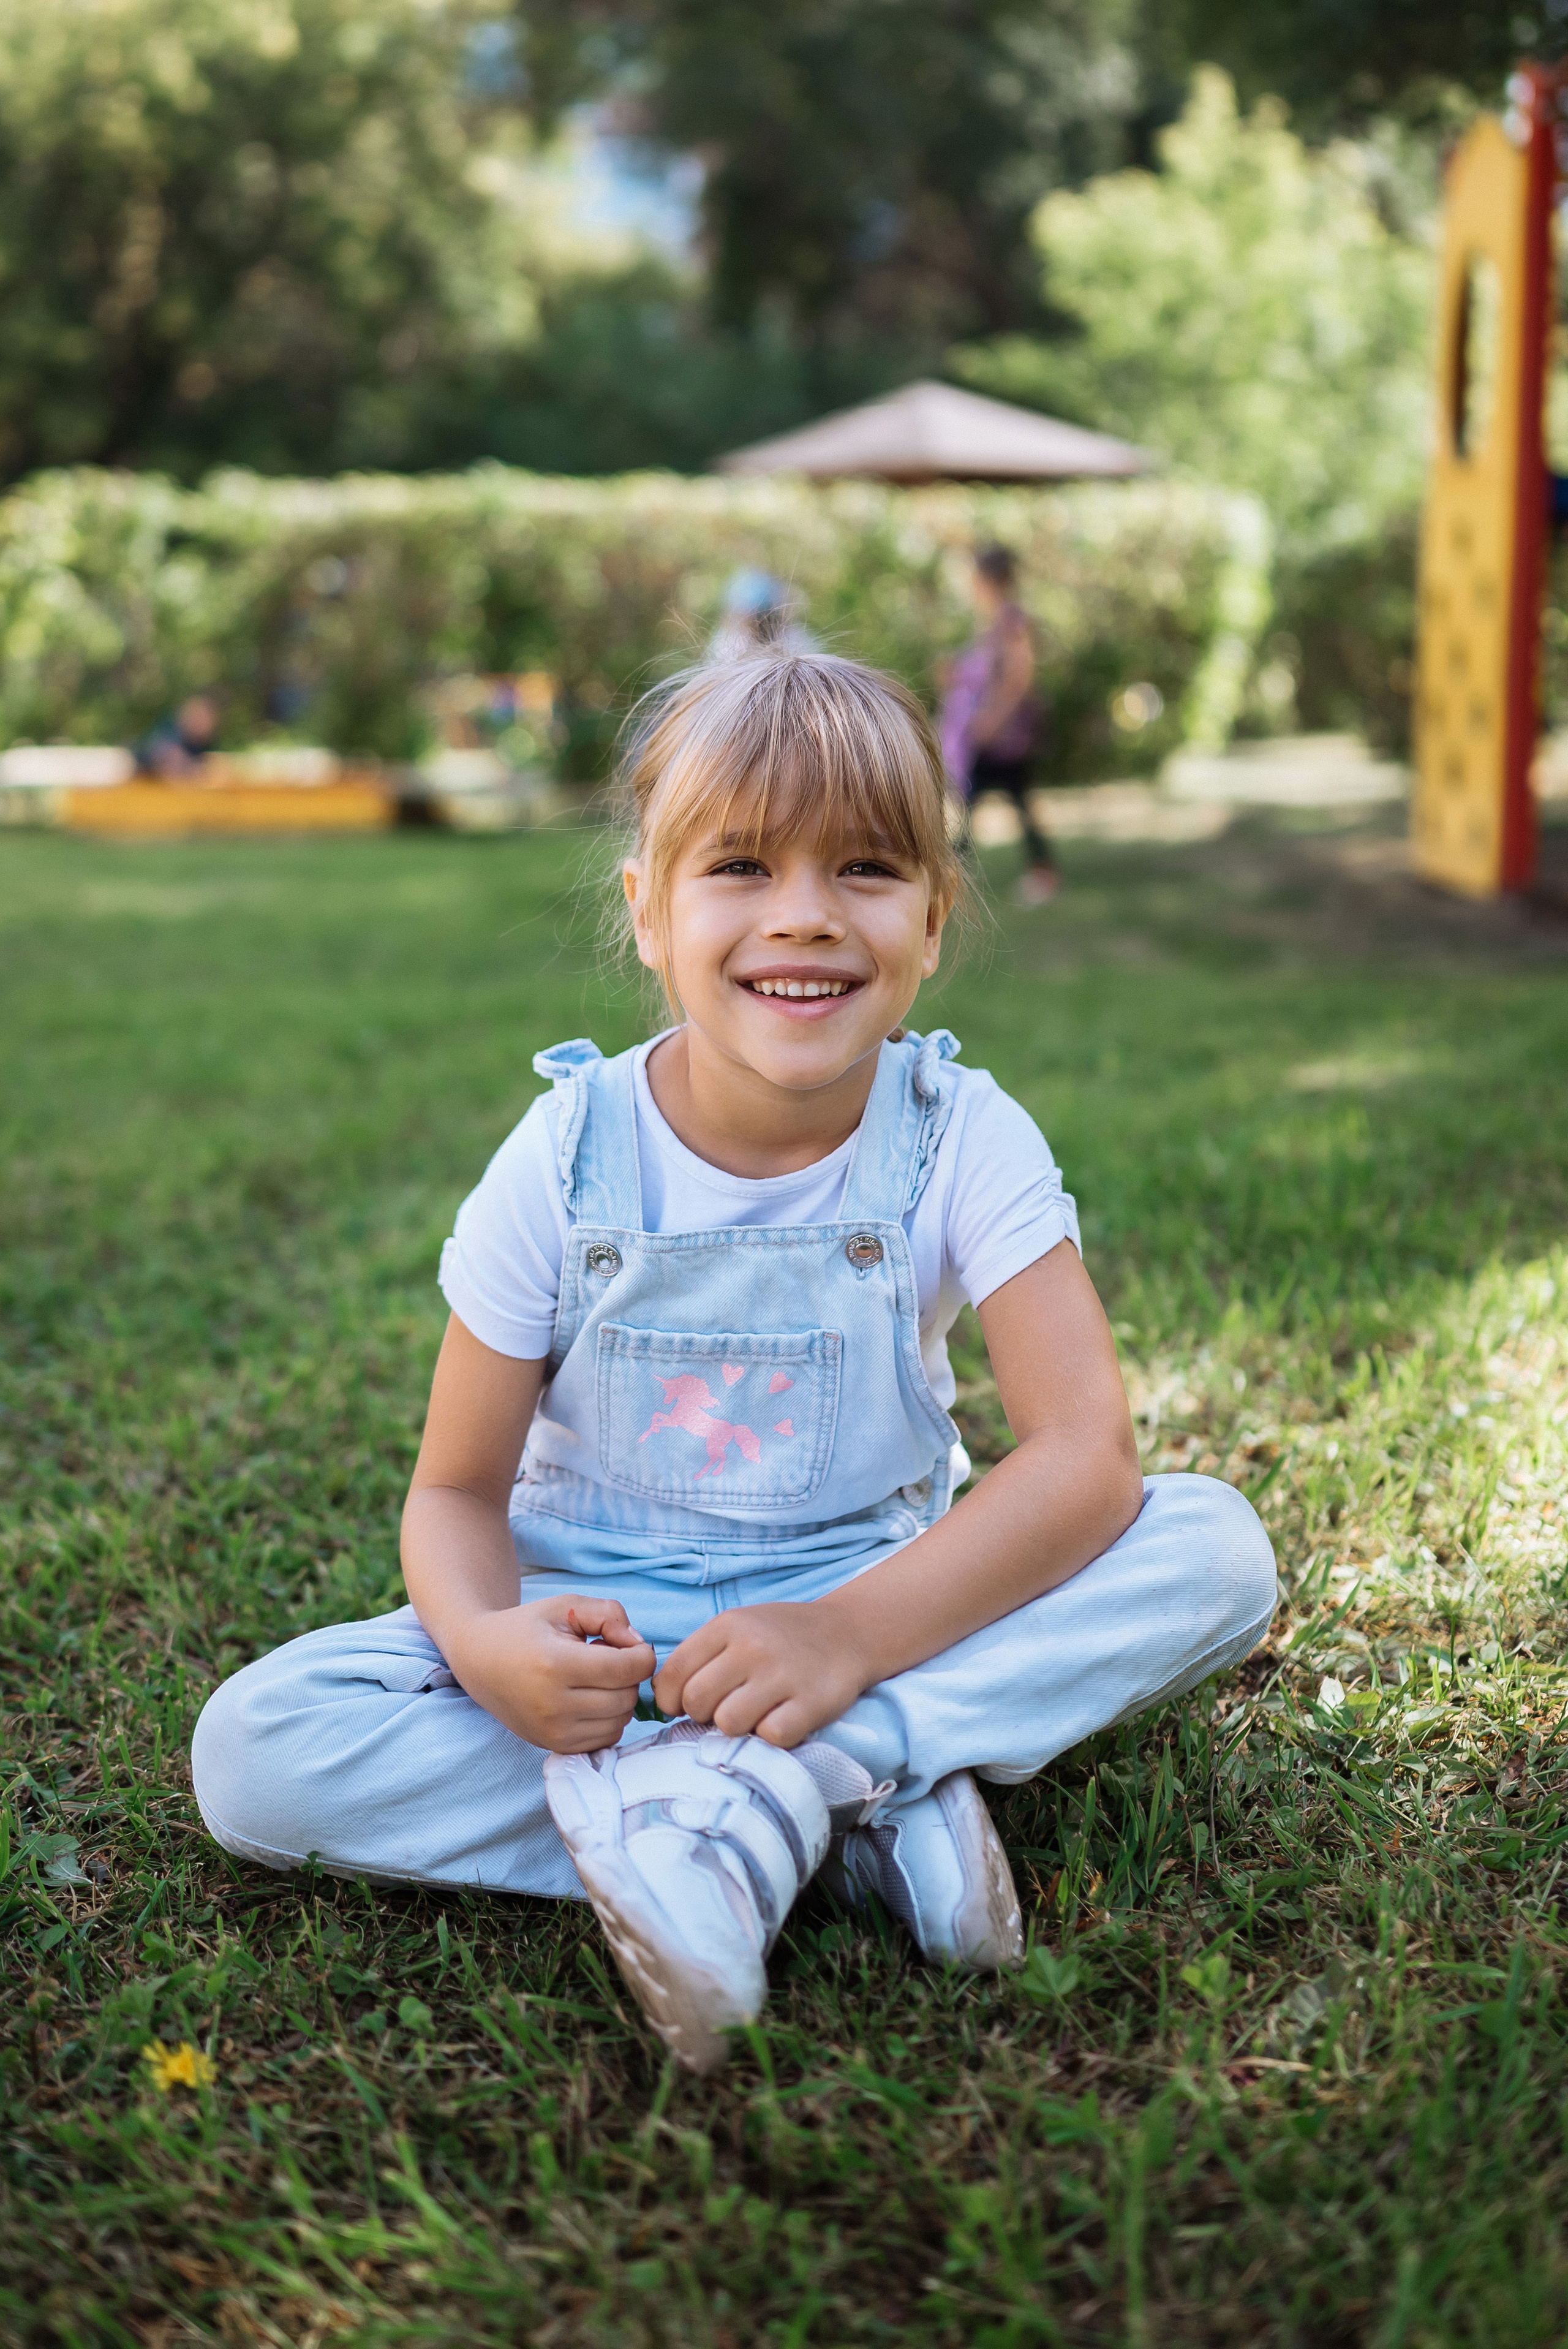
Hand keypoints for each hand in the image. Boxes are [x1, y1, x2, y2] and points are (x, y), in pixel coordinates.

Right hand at [445, 1593, 654, 1753]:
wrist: (479, 1660)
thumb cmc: (526, 1628)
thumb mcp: (567, 1606)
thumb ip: (610, 1614)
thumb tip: (639, 1646)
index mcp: (556, 1664)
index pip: (627, 1669)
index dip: (642, 1653)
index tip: (627, 1643)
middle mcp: (553, 1705)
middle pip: (627, 1697)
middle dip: (629, 1675)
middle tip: (606, 1657)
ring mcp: (552, 1731)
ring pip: (620, 1721)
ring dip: (620, 1698)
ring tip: (594, 1678)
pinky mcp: (552, 1746)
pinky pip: (605, 1739)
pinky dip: (608, 1719)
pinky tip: (590, 1698)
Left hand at [653, 1599, 869, 1748]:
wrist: (849, 1633)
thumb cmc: (782, 1636)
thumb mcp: (738, 1627)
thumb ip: (701, 1656)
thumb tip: (662, 1700)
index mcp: (729, 1625)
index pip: (674, 1673)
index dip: (670, 1699)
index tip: (682, 1706)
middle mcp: (753, 1646)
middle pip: (696, 1701)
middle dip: (703, 1714)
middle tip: (725, 1708)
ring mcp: (783, 1674)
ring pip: (728, 1723)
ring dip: (737, 1727)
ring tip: (755, 1713)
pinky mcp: (811, 1703)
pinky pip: (770, 1737)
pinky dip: (772, 1736)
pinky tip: (782, 1719)